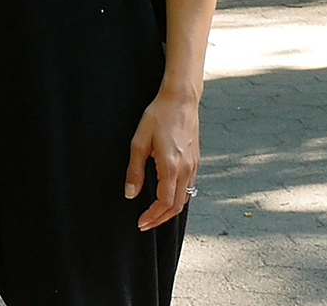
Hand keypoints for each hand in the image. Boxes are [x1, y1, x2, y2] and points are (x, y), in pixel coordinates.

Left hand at [124, 89, 199, 231]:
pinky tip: (166, 197)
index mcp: (171, 166)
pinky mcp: (195, 161)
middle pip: (177, 206)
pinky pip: (189, 187)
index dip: (152, 216)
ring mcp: (194, 166)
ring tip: (154, 216)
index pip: (164, 202)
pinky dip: (178, 199)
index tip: (141, 223)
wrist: (181, 101)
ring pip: (185, 198)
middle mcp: (186, 170)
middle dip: (160, 219)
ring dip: (170, 211)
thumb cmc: (158, 117)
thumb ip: (135, 170)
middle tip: (145, 224)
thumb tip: (131, 194)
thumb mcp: (139, 142)